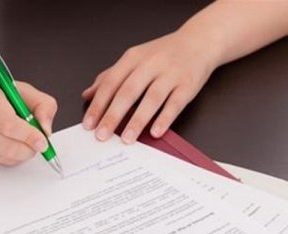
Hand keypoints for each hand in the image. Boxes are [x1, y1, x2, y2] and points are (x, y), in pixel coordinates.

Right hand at [0, 74, 57, 165]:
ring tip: (17, 139)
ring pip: (3, 158)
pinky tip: (0, 142)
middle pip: (7, 147)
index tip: (42, 141)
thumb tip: (46, 130)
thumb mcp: (20, 89)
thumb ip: (43, 105)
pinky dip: (4, 157)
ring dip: (18, 154)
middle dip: (28, 149)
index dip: (30, 137)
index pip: (9, 125)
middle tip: (35, 144)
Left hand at [82, 30, 217, 143]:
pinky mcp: (187, 85)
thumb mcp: (135, 59)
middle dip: (113, 115)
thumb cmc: (164, 54)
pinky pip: (174, 104)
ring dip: (137, 121)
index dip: (98, 104)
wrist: (199, 41)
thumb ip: (111, 76)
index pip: (111, 83)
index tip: (88, 124)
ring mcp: (170, 75)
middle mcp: (151, 64)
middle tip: (102, 135)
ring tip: (126, 139)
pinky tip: (155, 132)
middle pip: (128, 92)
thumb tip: (88, 94)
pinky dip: (164, 119)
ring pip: (151, 99)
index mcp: (133, 58)